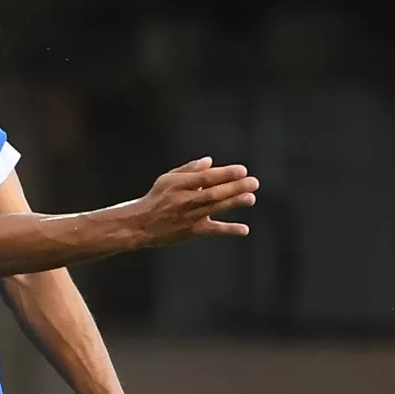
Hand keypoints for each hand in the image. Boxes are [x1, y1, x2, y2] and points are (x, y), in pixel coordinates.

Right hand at [132, 157, 258, 246]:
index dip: (224, 174)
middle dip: (234, 187)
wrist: (141, 225)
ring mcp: (189, 217)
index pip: (204, 178)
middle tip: (254, 182)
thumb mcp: (166, 179)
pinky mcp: (192, 231)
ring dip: (234, 203)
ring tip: (251, 198)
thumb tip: (210, 161)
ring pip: (214, 208)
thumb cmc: (156, 198)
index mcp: (177, 185)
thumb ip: (188, 170)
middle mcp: (183, 200)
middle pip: (212, 193)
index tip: (242, 170)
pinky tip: (244, 230)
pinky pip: (213, 230)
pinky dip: (229, 230)